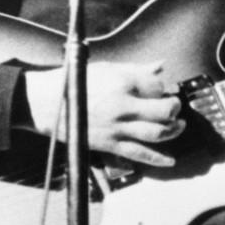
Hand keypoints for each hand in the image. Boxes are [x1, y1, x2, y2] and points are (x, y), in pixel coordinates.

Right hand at [25, 61, 183, 166]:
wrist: (46, 102)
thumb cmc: (77, 81)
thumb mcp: (107, 69)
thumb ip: (137, 68)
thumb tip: (161, 65)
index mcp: (122, 82)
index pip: (157, 85)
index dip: (163, 87)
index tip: (161, 89)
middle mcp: (123, 105)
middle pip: (163, 110)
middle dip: (174, 109)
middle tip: (174, 107)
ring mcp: (117, 127)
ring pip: (156, 133)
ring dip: (173, 130)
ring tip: (178, 126)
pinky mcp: (110, 144)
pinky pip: (139, 153)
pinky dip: (158, 158)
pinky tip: (170, 160)